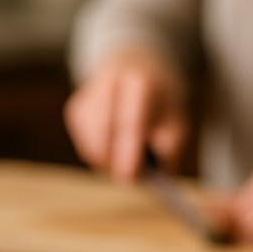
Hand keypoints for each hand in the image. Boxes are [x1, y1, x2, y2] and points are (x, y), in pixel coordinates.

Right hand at [64, 46, 189, 181]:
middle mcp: (109, 82)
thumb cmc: (161, 106)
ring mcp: (88, 94)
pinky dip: (100, 153)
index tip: (129, 177)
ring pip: (89, 139)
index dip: (128, 149)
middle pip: (101, 127)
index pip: (130, 118)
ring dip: (106, 158)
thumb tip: (148, 173)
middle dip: (111, 158)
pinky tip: (116, 145)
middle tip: (127, 179)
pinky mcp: (75, 108)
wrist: (139, 72)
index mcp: (140, 82)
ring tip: (129, 158)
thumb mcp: (177, 121)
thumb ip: (168, 146)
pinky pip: (84, 143)